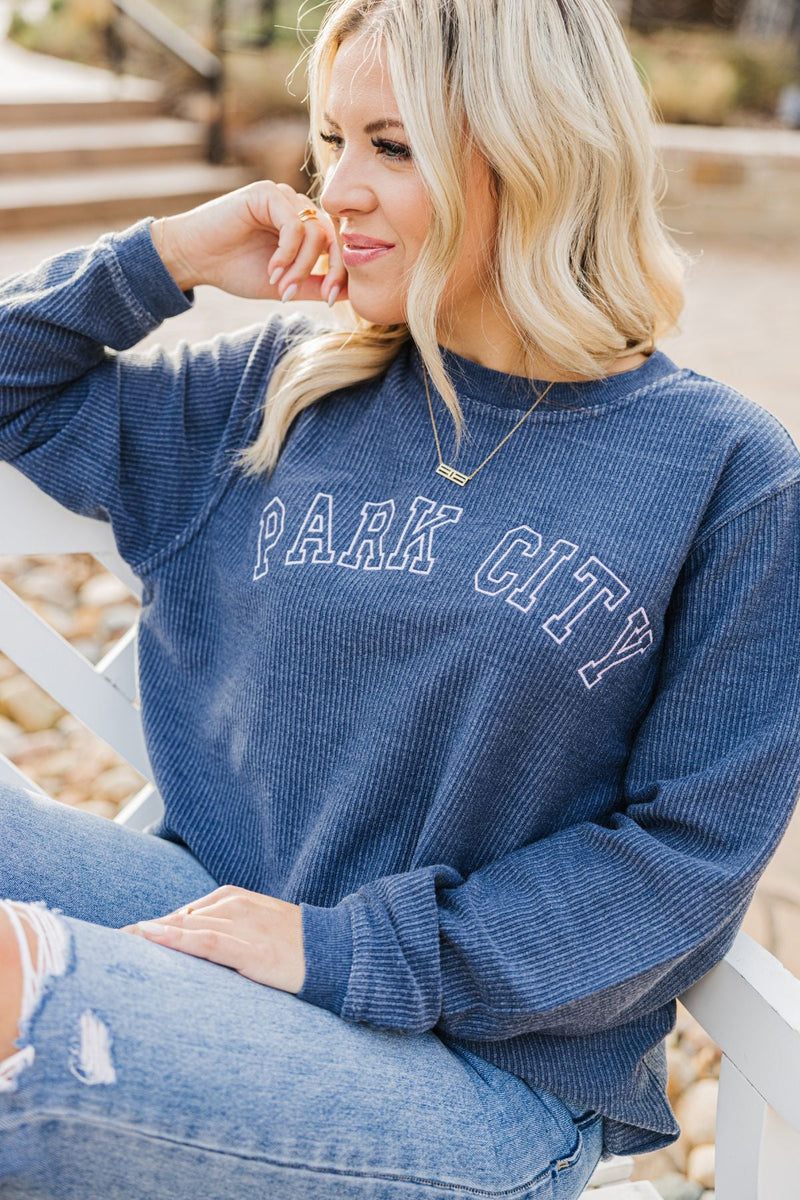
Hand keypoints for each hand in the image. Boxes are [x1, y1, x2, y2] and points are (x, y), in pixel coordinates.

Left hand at [120, 885, 305, 993]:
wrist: (338, 952)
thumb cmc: (298, 945)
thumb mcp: (258, 930)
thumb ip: (225, 931)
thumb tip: (191, 942)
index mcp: (235, 900)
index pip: (183, 914)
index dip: (151, 928)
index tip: (121, 941)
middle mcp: (235, 907)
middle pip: (178, 919)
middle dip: (142, 933)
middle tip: (106, 946)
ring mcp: (244, 927)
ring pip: (186, 927)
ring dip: (150, 936)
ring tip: (118, 946)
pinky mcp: (252, 949)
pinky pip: (208, 941)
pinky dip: (178, 939)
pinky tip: (155, 939)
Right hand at [150, 180, 347, 306]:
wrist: (194, 259)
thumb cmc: (234, 270)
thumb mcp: (284, 284)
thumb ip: (316, 284)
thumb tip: (352, 293)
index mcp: (304, 227)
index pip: (338, 244)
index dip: (342, 272)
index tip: (331, 300)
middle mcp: (296, 208)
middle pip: (333, 236)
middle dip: (329, 271)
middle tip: (313, 296)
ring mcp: (282, 198)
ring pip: (315, 232)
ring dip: (302, 266)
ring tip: (280, 284)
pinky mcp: (266, 193)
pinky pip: (294, 225)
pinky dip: (288, 253)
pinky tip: (272, 269)